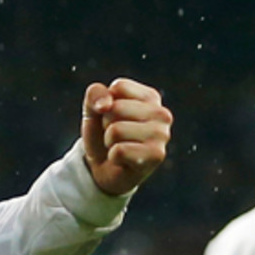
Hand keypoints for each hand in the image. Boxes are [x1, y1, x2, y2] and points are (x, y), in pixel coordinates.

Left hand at [80, 78, 171, 195]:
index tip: (111, 116)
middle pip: (115, 108)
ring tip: (119, 146)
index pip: (119, 87)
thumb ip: (95, 94)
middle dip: (106, 123)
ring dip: (109, 140)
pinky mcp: (157, 156)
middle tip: (114, 135)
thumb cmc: (102, 133)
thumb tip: (105, 105)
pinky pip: (119, 150)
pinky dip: (114, 156)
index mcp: (150, 97)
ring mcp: (162, 135)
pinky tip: (123, 160)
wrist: (103, 167)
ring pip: (116, 130)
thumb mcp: (92, 108)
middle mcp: (162, 114)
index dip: (105, 103)